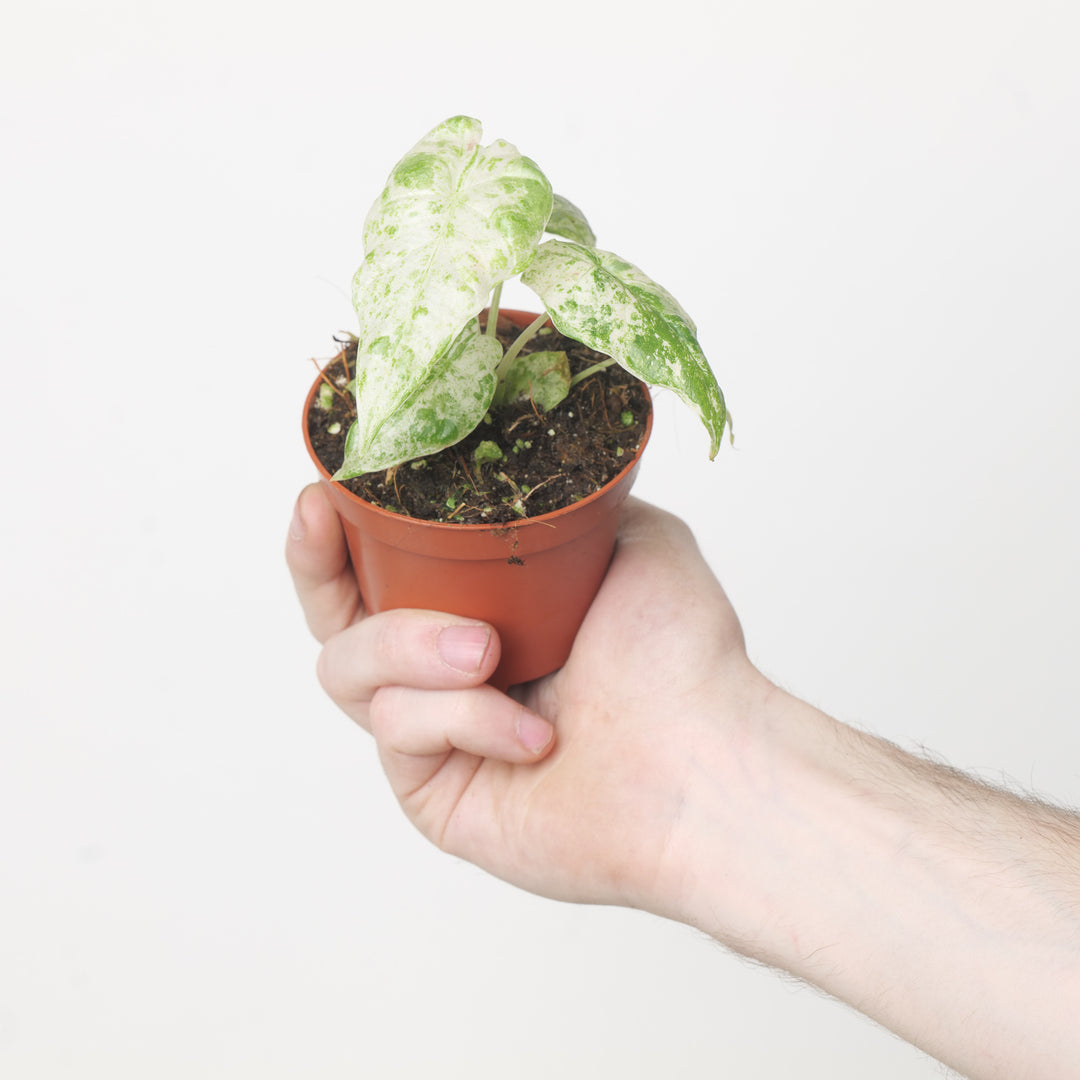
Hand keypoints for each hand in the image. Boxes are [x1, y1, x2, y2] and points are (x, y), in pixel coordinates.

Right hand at [287, 484, 763, 917]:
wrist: (706, 761)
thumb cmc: (681, 656)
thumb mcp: (632, 535)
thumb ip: (564, 501)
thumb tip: (519, 469)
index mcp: (487, 607)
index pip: (386, 563)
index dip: (340, 526)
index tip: (325, 490)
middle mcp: (450, 668)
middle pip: (336, 617)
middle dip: (314, 566)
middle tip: (317, 521)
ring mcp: (437, 733)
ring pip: (349, 668)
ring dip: (409, 644)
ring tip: (486, 650)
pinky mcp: (433, 792)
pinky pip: (400, 730)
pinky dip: (464, 718)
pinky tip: (535, 732)